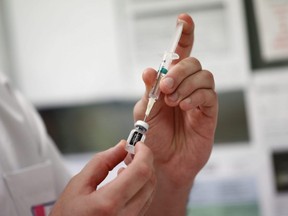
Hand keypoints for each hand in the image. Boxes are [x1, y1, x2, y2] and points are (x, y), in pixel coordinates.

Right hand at [50, 141, 155, 215]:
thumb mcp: (78, 185)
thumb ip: (102, 162)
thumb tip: (121, 146)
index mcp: (109, 203)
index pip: (141, 171)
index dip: (144, 153)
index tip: (138, 144)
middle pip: (149, 180)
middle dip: (144, 161)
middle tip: (132, 152)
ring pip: (150, 191)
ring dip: (143, 173)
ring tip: (126, 165)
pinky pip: (145, 201)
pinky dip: (140, 185)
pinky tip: (126, 180)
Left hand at [133, 14, 217, 214]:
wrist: (162, 163)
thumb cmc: (153, 136)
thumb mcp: (144, 111)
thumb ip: (148, 90)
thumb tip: (150, 70)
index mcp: (170, 83)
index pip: (180, 54)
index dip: (184, 36)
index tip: (183, 20)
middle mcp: (186, 87)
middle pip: (193, 62)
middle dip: (179, 71)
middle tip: (164, 86)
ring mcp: (199, 99)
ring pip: (204, 76)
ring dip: (186, 85)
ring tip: (172, 101)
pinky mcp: (208, 113)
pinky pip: (209, 96)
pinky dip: (195, 97)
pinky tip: (184, 107)